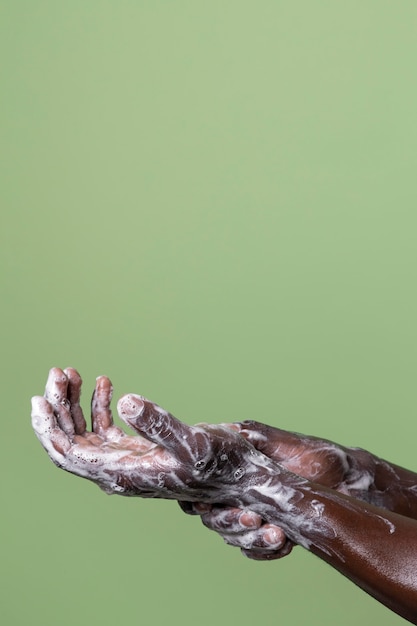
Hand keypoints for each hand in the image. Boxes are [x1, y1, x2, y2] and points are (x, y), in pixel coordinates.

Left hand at [31, 368, 279, 503]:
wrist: (239, 474)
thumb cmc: (220, 462)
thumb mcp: (193, 441)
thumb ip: (159, 423)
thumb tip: (125, 400)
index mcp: (123, 474)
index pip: (69, 454)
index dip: (49, 428)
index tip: (38, 397)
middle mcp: (118, 471)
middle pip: (70, 441)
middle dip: (58, 408)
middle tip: (58, 373)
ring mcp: (125, 461)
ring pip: (84, 433)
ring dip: (74, 404)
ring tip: (73, 373)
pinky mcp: (136, 452)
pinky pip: (105, 429)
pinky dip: (99, 406)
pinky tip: (104, 384)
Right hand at [183, 420, 374, 558]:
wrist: (345, 479)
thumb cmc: (314, 455)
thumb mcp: (283, 442)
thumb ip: (255, 437)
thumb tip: (230, 429)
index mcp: (231, 468)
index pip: (199, 487)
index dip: (195, 498)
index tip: (207, 505)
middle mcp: (235, 493)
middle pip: (212, 518)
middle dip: (229, 521)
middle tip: (252, 518)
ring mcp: (250, 513)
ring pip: (233, 536)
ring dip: (251, 538)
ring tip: (276, 534)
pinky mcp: (267, 532)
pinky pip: (255, 550)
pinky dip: (266, 549)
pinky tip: (284, 543)